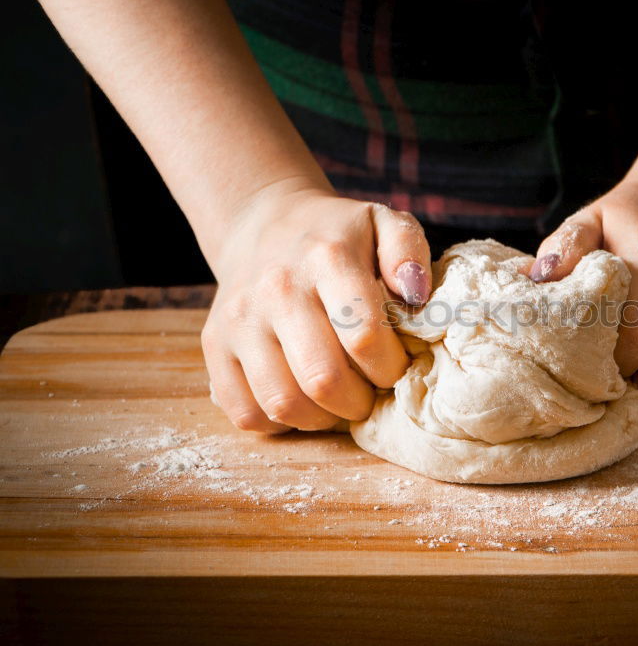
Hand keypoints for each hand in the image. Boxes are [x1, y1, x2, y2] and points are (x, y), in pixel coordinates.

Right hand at [202, 185, 430, 432]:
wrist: (263, 222)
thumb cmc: (336, 235)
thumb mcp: (383, 222)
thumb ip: (409, 252)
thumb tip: (416, 294)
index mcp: (326, 258)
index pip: (364, 336)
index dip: (390, 367)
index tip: (396, 366)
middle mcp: (277, 288)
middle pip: (323, 379)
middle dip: (359, 402)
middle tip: (370, 392)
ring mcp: (240, 319)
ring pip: (282, 403)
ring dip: (322, 419)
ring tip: (338, 400)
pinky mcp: (214, 344)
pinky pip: (245, 411)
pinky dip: (279, 423)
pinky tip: (302, 400)